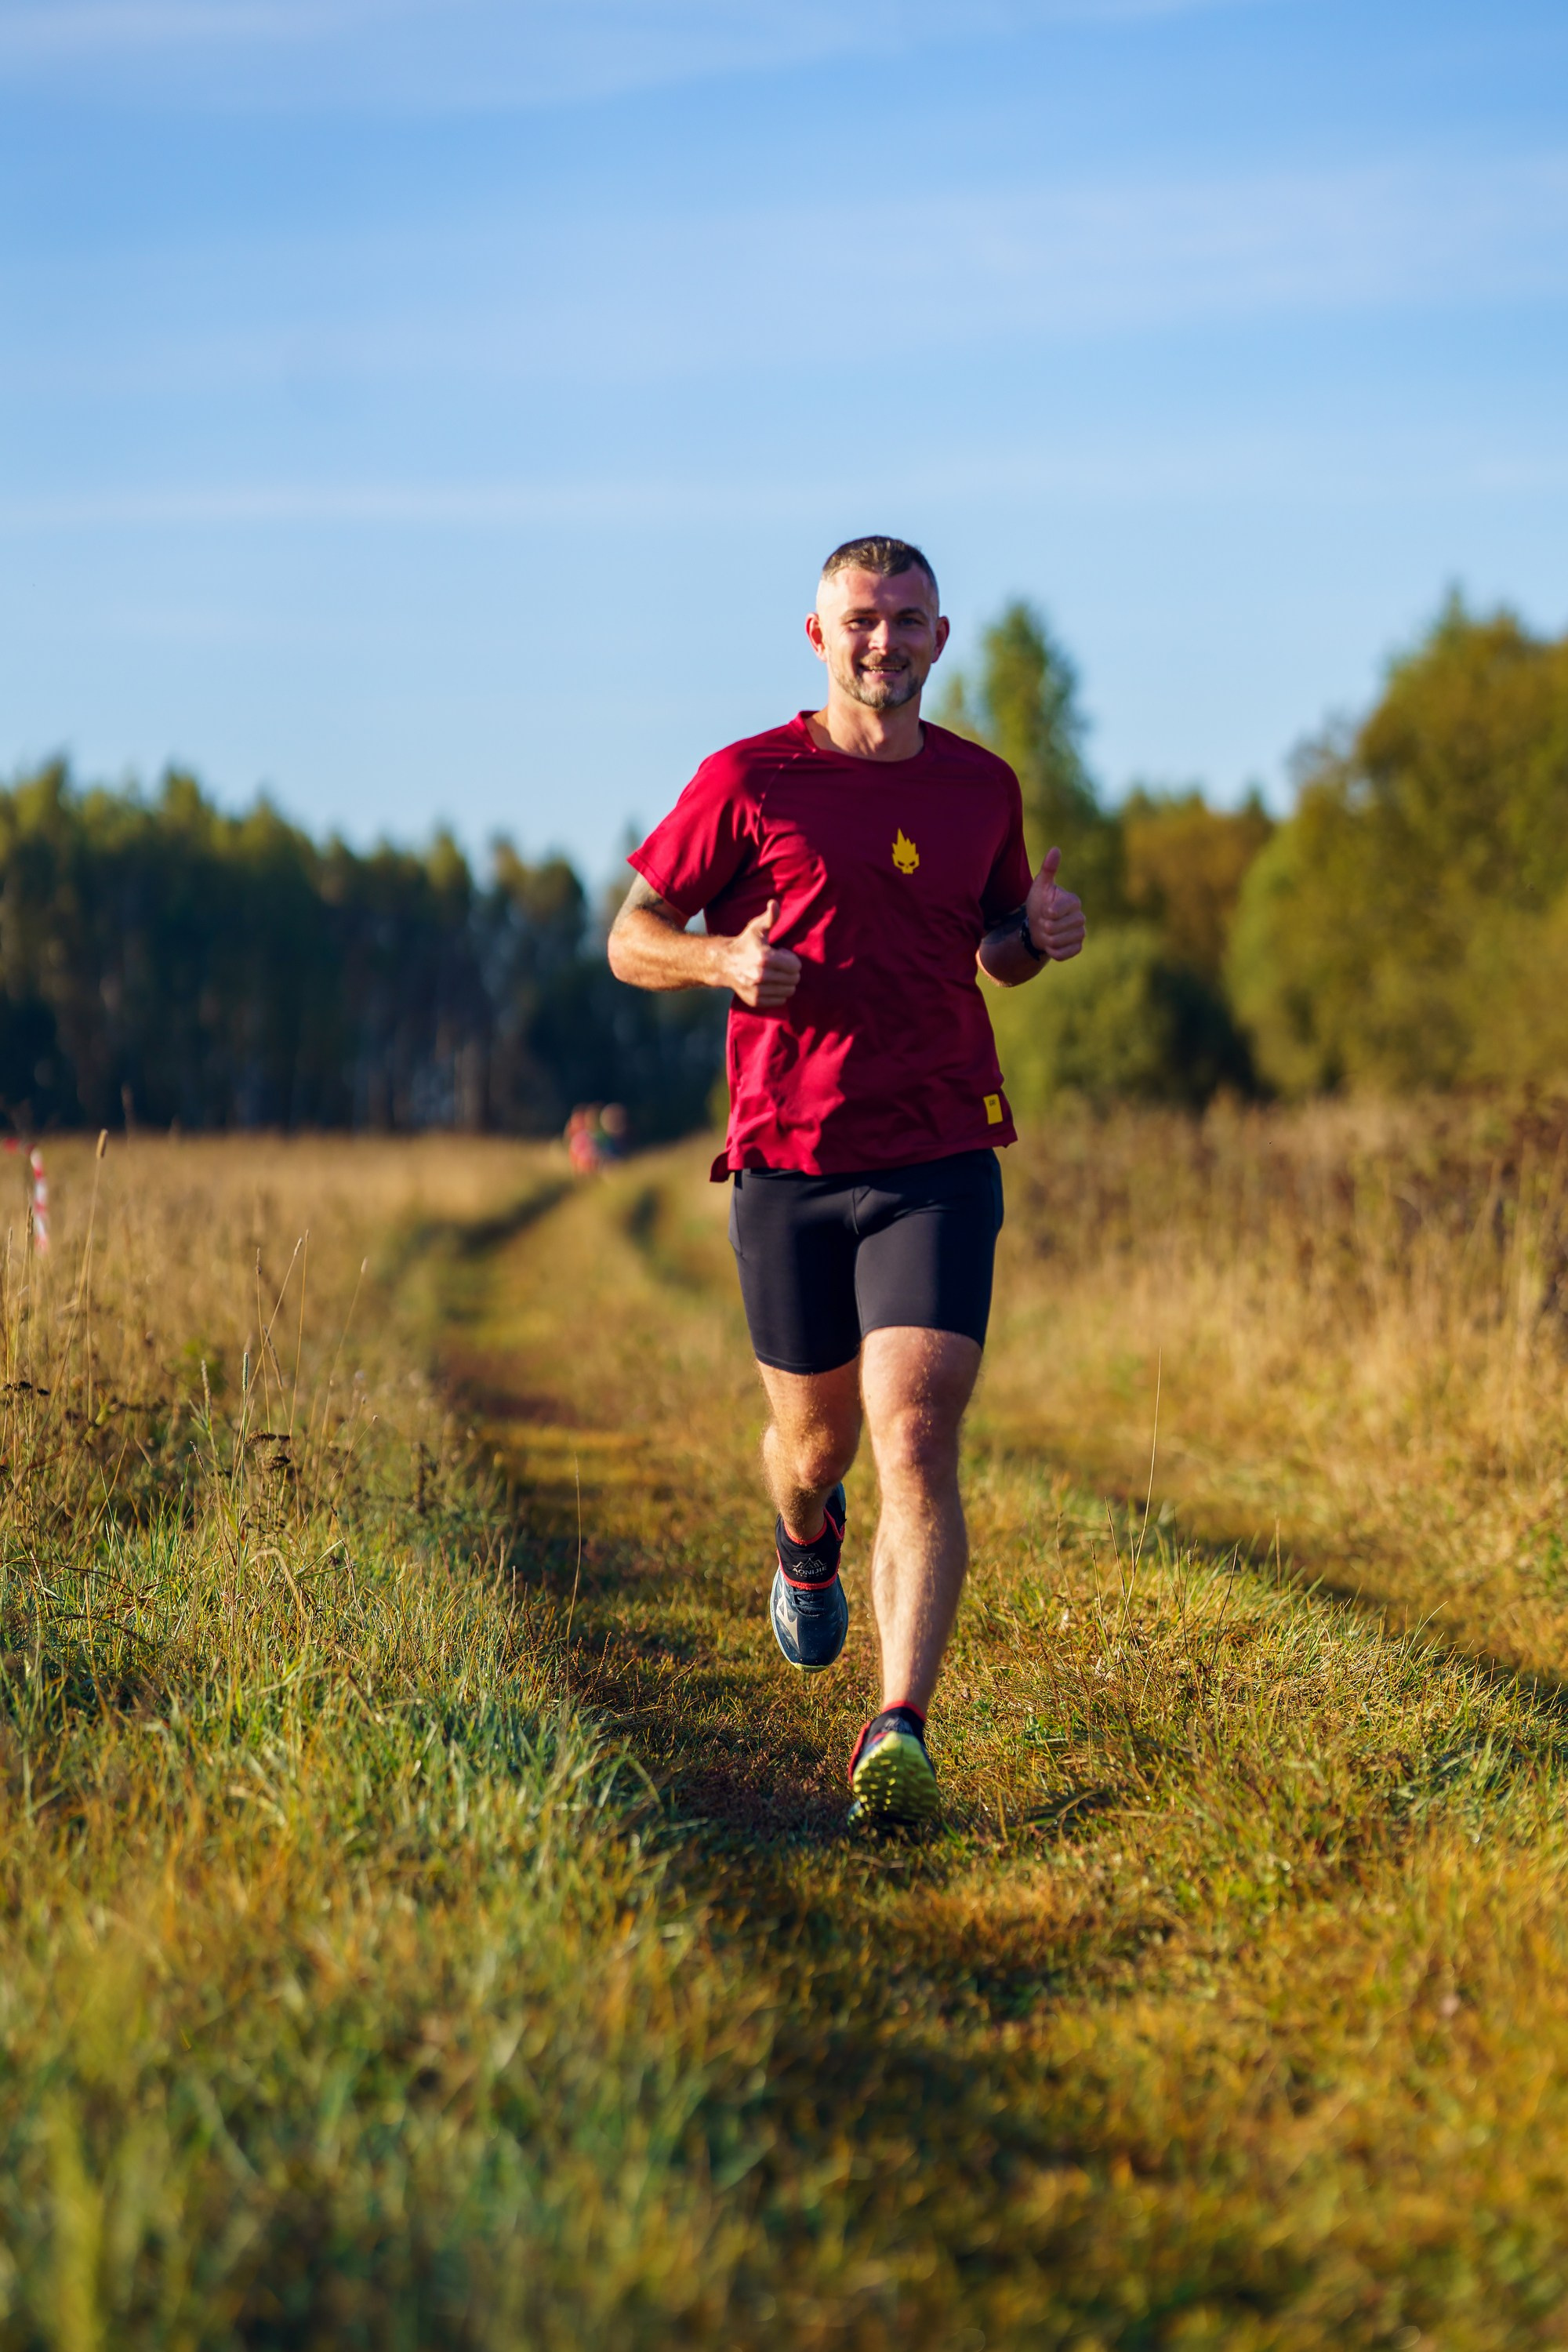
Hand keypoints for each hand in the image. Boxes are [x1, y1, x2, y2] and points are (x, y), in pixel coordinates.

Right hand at [725, 899, 801, 1008]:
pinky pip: (780, 1001)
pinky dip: (779, 993)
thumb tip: (775, 903)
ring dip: (786, 983)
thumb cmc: (745, 944)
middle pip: (793, 979)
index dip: (790, 958)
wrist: (724, 963)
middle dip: (790, 971)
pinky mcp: (755, 1001)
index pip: (795, 965)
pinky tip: (770, 984)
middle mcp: (760, 976)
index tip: (780, 954)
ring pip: (788, 991)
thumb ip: (770, 917)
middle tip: (778, 965)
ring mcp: (757, 991)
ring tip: (775, 974)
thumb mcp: (757, 928)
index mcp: (764, 958)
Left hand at [1025, 847, 1084, 961]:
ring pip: (1058, 941)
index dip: (1045, 912)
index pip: (1056, 910)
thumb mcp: (1040, 886)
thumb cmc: (1039, 904)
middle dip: (1044, 927)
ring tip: (1047, 932)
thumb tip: (1055, 849)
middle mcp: (1081, 917)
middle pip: (1055, 928)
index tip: (1045, 910)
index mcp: (1074, 900)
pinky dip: (1053, 951)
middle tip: (1045, 922)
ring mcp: (1081, 933)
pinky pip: (1063, 954)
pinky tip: (1052, 944)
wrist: (1038, 927)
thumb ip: (1048, 869)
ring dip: (1047, 939)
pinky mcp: (1078, 947)